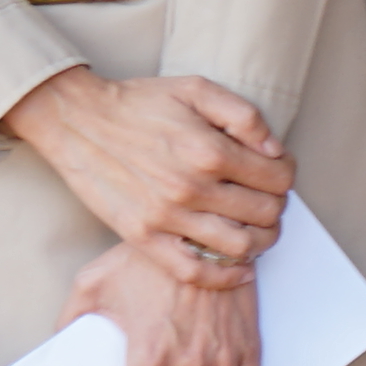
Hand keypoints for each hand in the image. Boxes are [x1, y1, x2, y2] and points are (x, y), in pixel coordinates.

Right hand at [4, 68, 289, 273]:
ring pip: (240, 247)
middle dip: (277, 207)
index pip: (278, 178)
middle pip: (265, 214)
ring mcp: (167, 217)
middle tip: (268, 200)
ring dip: (261, 241)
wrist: (78, 121)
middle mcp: (192, 187)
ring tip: (257, 230)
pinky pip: (195, 272)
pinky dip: (225, 276)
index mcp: (209, 150)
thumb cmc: (138, 103)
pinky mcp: (144, 238)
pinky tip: (239, 267)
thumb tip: (274, 150)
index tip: (278, 172)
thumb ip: (243, 115)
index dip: (286, 175)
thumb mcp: (196, 89)